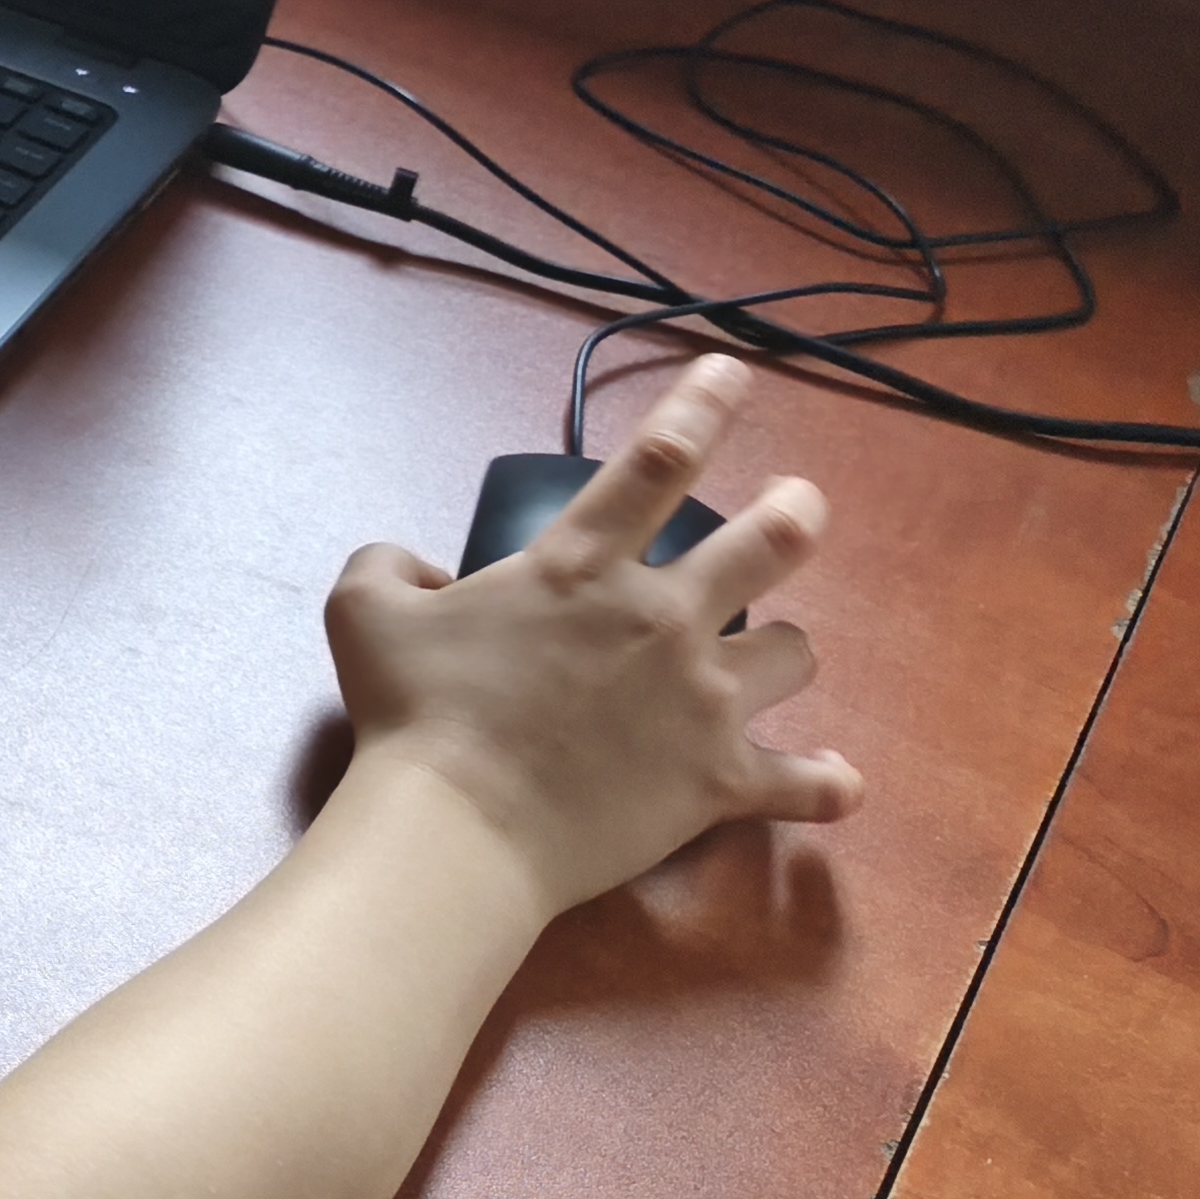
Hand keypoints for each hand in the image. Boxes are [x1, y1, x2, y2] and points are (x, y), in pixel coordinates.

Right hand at [326, 356, 864, 920]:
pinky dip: (822, 783)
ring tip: (770, 655)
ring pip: (794, 652)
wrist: (458, 828)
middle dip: (794, 512)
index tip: (736, 370)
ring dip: (784, 648)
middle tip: (801, 504)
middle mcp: (661, 618)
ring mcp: (702, 701)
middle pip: (767, 543)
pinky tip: (835, 781)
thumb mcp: (365, 611)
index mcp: (581, 567)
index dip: (703, 405)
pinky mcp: (721, 781)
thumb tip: (427, 570)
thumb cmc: (413, 713)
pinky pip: (805, 783)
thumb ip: (389, 564)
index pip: (656, 461)